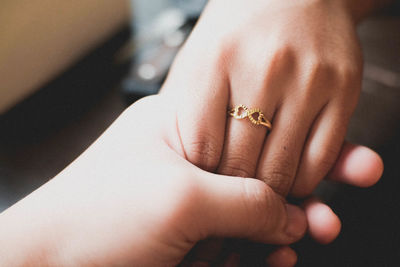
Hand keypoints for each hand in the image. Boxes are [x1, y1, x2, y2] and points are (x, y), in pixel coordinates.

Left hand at [0, 96, 306, 265]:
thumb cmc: (95, 215)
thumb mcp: (179, 197)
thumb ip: (244, 201)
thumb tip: (292, 214)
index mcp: (184, 128)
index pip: (257, 129)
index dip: (302, 146)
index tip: (344, 163)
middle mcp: (190, 162)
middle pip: (260, 172)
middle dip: (303, 193)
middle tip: (330, 215)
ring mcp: (191, 203)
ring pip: (252, 213)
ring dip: (286, 228)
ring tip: (314, 236)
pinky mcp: (189, 238)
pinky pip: (236, 241)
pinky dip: (260, 252)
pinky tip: (280, 258)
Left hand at [160, 0, 381, 263]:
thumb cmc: (238, 29)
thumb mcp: (197, 59)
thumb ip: (185, 109)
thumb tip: (185, 161)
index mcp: (215, 61)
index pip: (202, 148)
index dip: (200, 178)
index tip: (202, 186)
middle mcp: (262, 69)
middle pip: (241, 163)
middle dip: (231, 192)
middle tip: (228, 201)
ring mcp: (307, 80)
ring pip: (282, 169)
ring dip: (267, 194)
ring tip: (256, 193)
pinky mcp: (343, 90)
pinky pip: (320, 159)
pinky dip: (303, 182)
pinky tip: (288, 179)